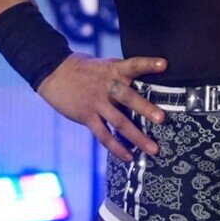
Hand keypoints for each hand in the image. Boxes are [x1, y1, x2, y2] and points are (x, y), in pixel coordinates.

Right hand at [36, 53, 167, 161]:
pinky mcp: (87, 116)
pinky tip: (129, 157)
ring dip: (137, 137)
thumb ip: (121, 75)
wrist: (55, 72)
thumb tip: (143, 84)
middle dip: (145, 108)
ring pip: (119, 121)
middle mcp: (107, 86)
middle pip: (128, 97)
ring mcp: (97, 102)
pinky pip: (104, 135)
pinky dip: (117, 148)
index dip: (149, 63)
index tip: (164, 64)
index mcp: (114, 69)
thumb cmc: (85, 69)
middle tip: (162, 119)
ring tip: (153, 149)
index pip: (134, 64)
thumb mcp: (104, 65)